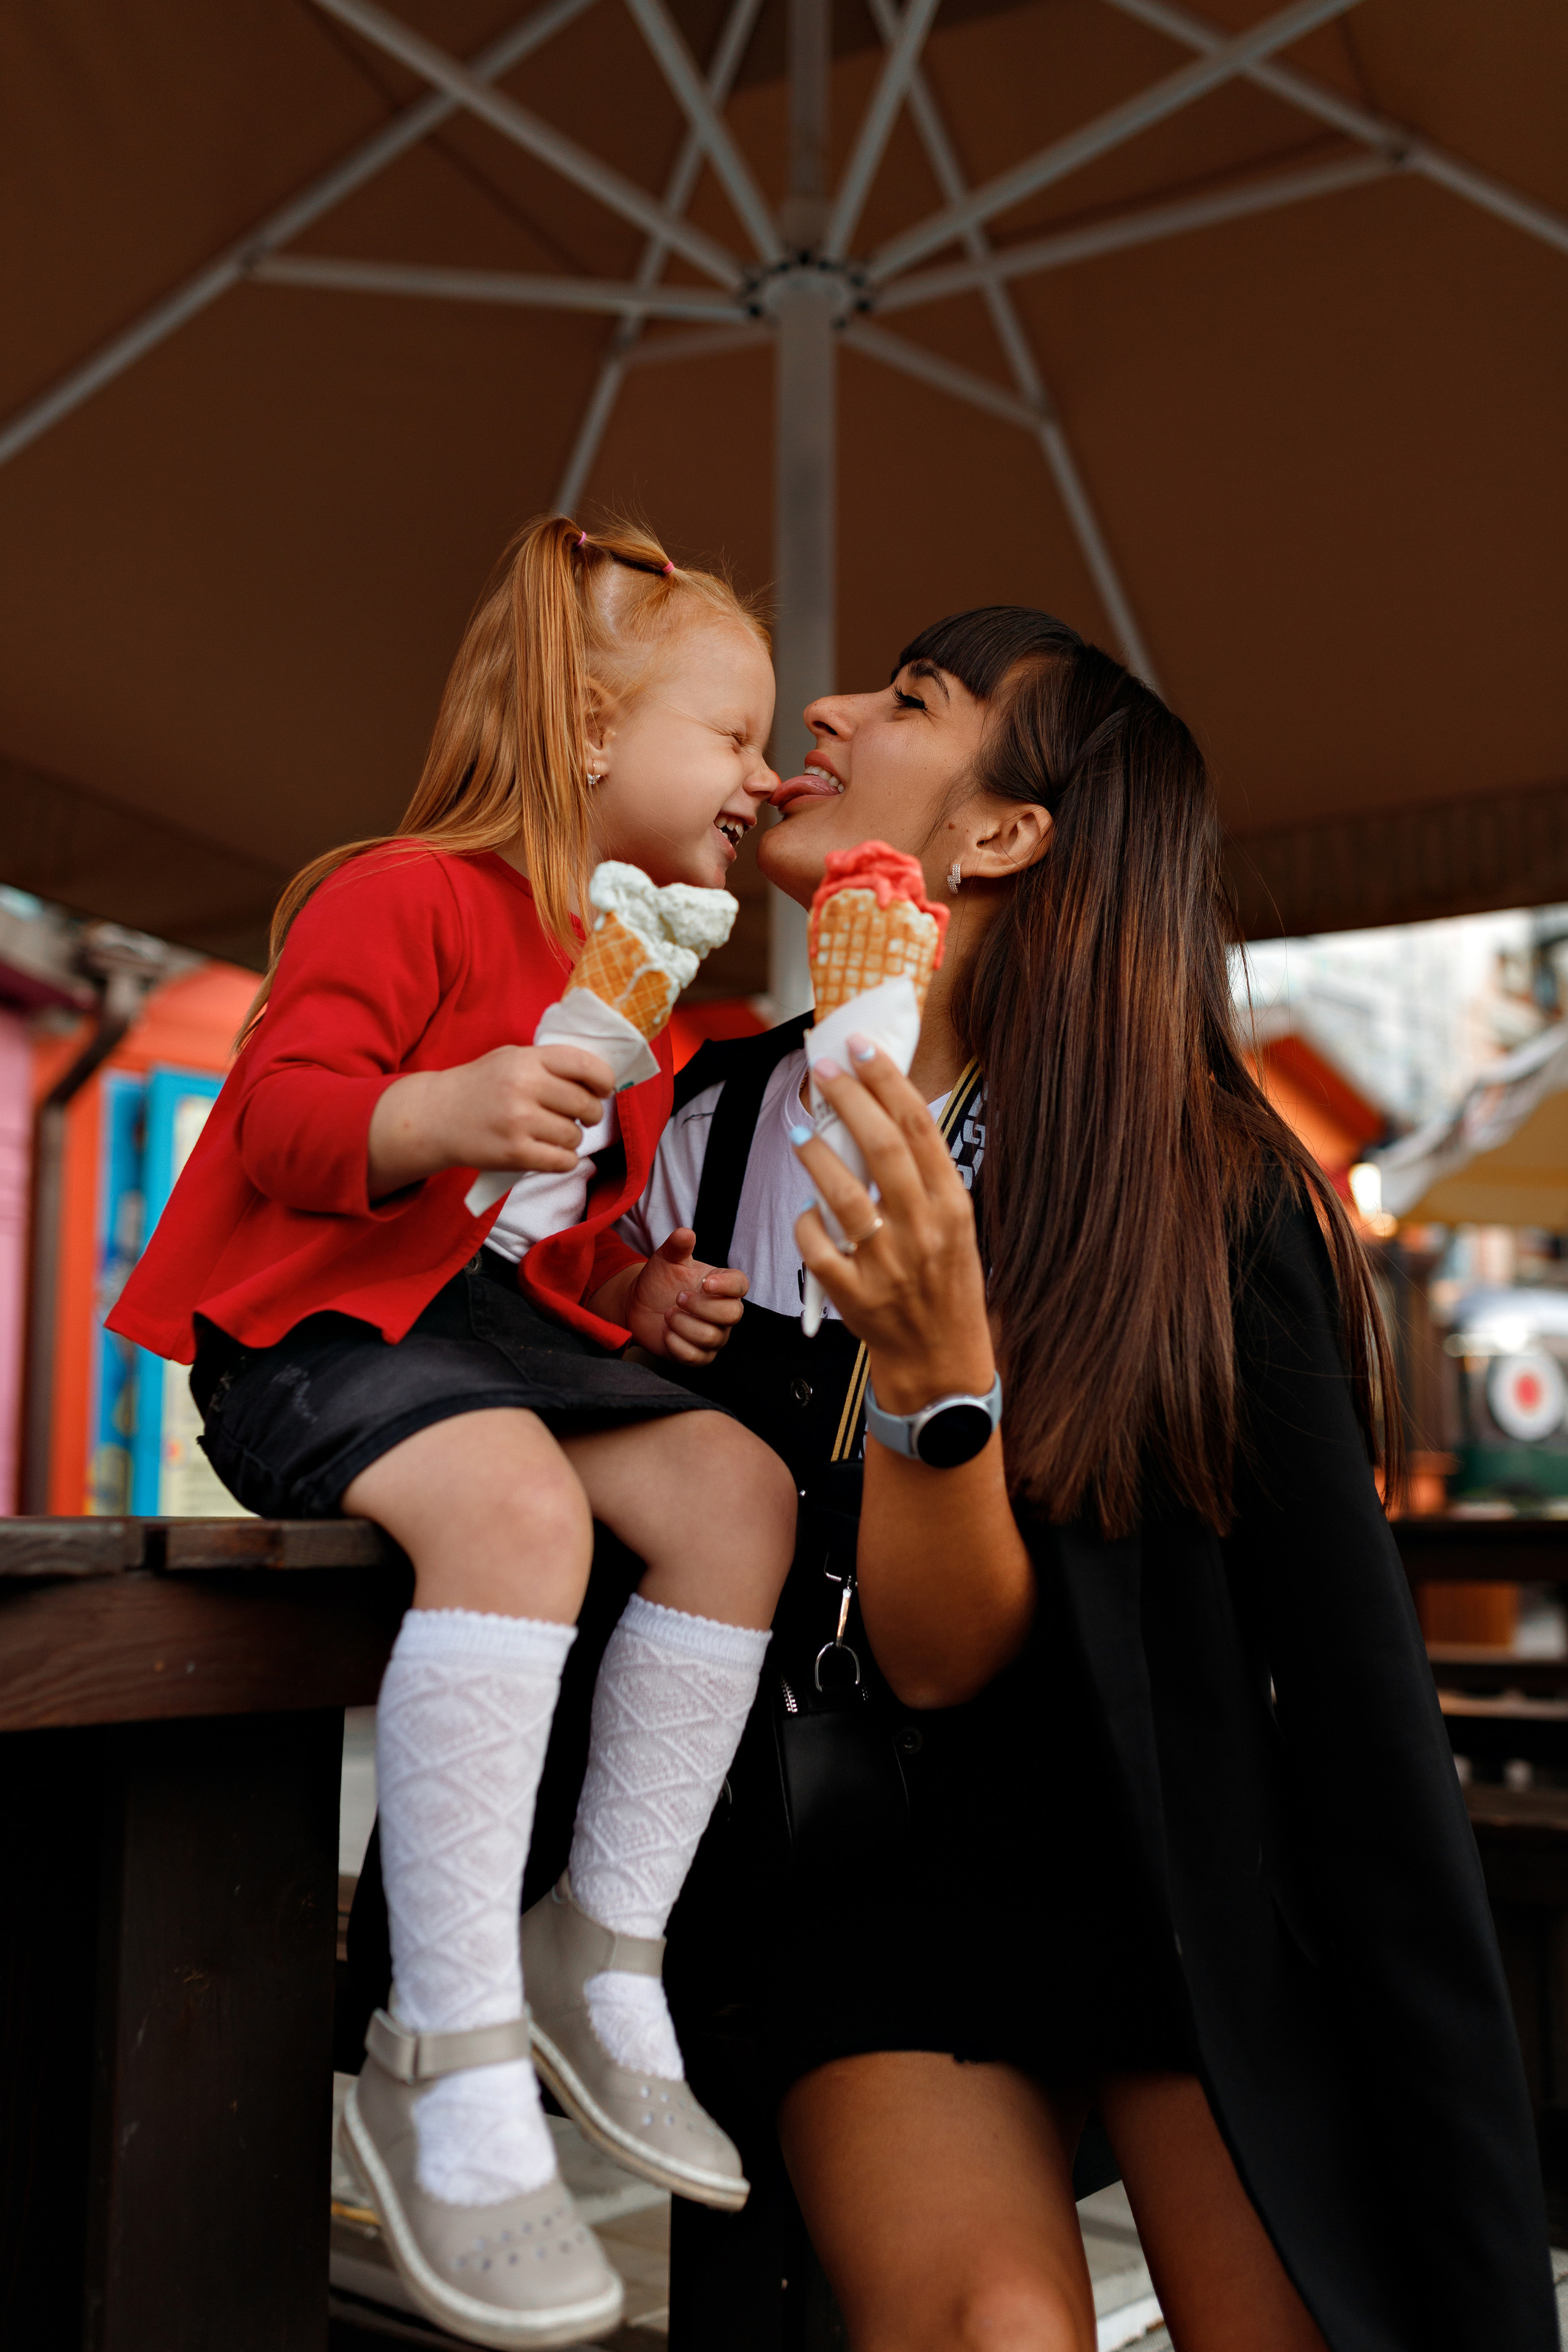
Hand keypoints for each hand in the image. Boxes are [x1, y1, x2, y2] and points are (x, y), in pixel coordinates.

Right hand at [368, 1042, 613, 1197]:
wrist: (436, 1115)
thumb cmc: (481, 1085)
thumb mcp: (511, 1058)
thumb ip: (549, 1063)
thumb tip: (597, 1079)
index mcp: (528, 1059)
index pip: (586, 1066)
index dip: (604, 1081)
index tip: (603, 1090)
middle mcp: (524, 1087)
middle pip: (585, 1105)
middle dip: (591, 1114)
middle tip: (582, 1117)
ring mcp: (518, 1121)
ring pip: (575, 1136)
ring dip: (573, 1139)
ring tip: (555, 1134)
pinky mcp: (514, 1153)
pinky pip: (562, 1161)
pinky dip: (564, 1160)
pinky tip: (552, 1154)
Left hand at [621, 1229, 748, 1364]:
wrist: (639, 1306)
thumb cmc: (659, 1281)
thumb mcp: (666, 1259)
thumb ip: (677, 1246)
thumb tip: (685, 1233)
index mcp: (721, 1285)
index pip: (740, 1286)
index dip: (727, 1286)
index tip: (706, 1283)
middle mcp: (723, 1312)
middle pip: (733, 1314)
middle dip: (702, 1307)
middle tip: (678, 1298)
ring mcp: (713, 1336)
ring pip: (713, 1337)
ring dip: (684, 1325)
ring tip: (667, 1314)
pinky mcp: (699, 1356)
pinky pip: (696, 1357)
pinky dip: (678, 1345)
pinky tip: (665, 1333)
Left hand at [792, 1037, 994, 1413]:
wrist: (942, 1362)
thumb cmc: (945, 1285)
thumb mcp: (955, 1227)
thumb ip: (927, 1178)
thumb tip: (891, 1112)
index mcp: (953, 1207)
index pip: (921, 1129)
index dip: (888, 1081)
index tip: (862, 1048)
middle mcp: (924, 1231)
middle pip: (884, 1149)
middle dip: (850, 1100)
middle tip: (824, 1068)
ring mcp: (888, 1265)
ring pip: (843, 1195)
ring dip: (816, 1154)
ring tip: (801, 1129)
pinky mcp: (854, 1295)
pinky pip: (817, 1245)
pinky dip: (806, 1220)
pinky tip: (806, 1208)